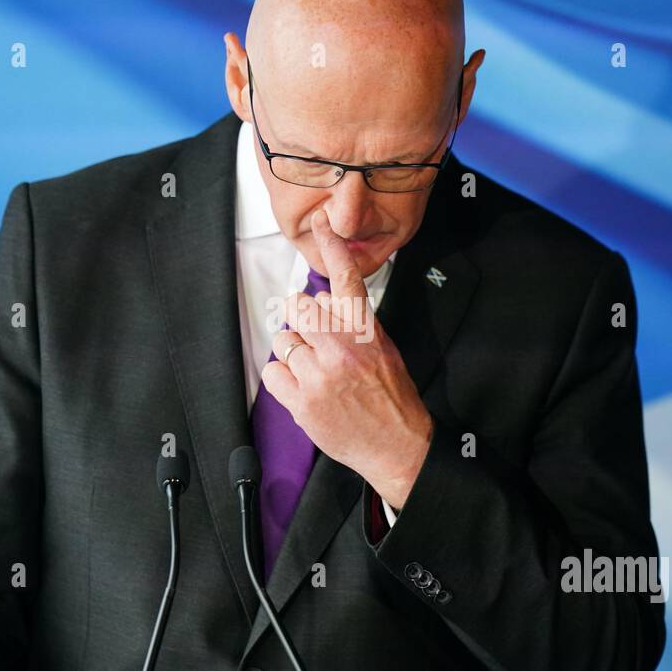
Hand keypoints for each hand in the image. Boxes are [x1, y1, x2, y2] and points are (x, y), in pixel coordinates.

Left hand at [261, 209, 432, 507]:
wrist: (398, 447)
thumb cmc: (392, 400)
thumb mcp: (385, 351)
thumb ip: (357, 326)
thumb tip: (329, 304)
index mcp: (366, 333)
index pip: (347, 280)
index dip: (333, 248)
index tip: (322, 224)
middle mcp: (342, 348)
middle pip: (299, 307)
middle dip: (301, 319)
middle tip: (312, 338)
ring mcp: (320, 376)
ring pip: (284, 340)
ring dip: (294, 353)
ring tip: (314, 372)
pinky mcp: (302, 402)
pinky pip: (273, 371)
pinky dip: (282, 378)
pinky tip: (302, 388)